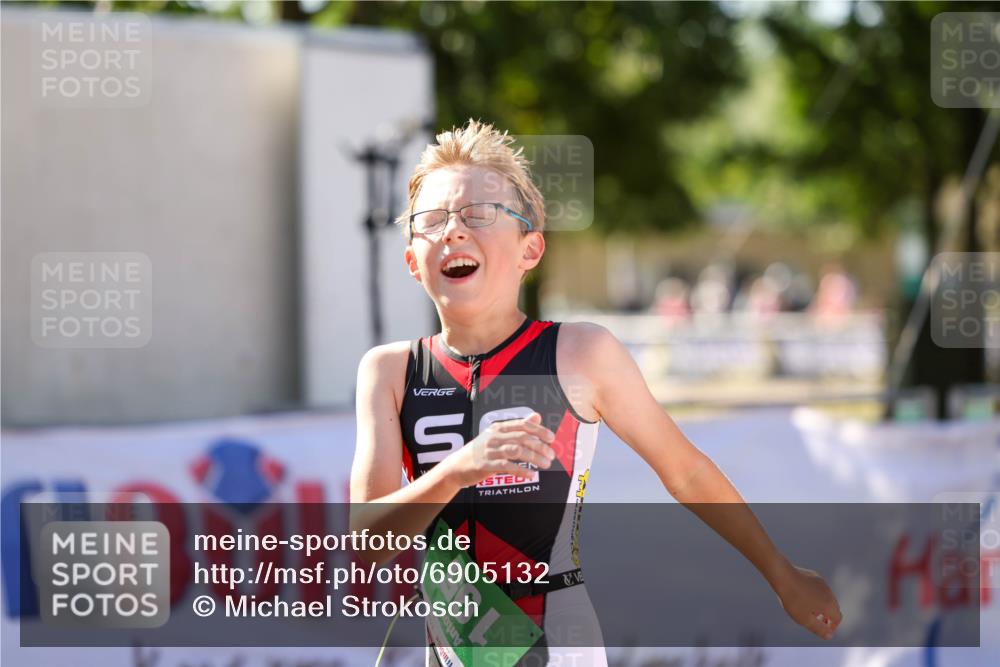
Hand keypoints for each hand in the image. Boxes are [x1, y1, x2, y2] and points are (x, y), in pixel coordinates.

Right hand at [440, 412, 555, 486]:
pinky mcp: (485, 465)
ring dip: (534, 457)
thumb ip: (518, 427)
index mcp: (498, 428)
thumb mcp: (497, 436)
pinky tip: (531, 474)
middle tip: (551, 455)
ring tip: (545, 464)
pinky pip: (507, 466)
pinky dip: (521, 470)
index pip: (522, 425)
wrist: (456, 466)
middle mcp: (494, 437)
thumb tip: (537, 417)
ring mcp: (489, 450)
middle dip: (540, 446)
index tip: (552, 438)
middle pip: (522, 438)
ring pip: (516, 451)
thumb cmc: (481, 451)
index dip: (539, 431)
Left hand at [773, 564, 842, 639]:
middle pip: (834, 607)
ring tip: (809, 610)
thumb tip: (830, 636)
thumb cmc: (793, 599)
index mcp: (829, 605)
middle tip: (817, 621)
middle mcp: (829, 593)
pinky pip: (819, 588)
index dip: (832, 626)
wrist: (784, 576)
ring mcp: (822, 583)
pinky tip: (803, 596)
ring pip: (826, 597)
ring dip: (822, 605)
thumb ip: (819, 629)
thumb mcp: (805, 619)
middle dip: (828, 616)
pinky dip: (816, 595)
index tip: (824, 630)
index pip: (837, 618)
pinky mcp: (814, 575)